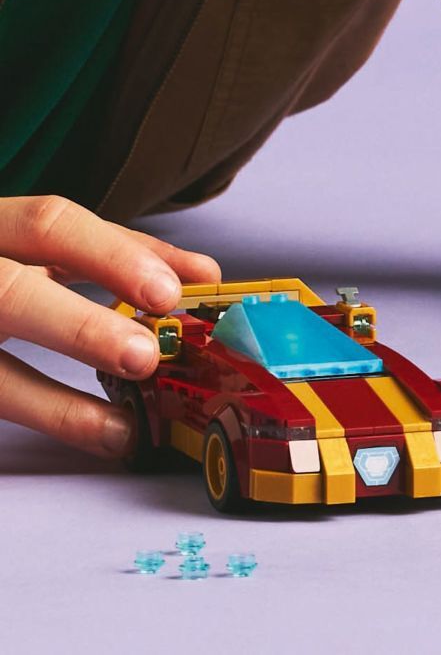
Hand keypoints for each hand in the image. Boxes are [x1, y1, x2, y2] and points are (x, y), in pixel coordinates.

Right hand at [0, 196, 219, 456]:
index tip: (172, 290)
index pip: (50, 223)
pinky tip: (78, 439)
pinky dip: (35, 417)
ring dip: (53, 403)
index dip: (113, 254)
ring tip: (120, 428)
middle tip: (145, 357)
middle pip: (9, 294)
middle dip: (80, 328)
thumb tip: (200, 273)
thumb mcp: (34, 244)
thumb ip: (108, 254)